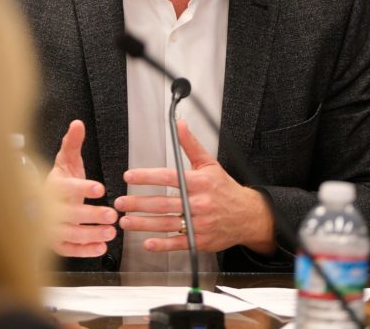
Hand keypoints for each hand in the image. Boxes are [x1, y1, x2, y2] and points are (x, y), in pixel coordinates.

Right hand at [45, 119, 117, 256]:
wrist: (40, 204)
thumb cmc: (60, 182)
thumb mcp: (67, 160)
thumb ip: (73, 143)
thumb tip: (78, 123)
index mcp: (54, 186)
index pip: (67, 188)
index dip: (83, 189)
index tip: (100, 189)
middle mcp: (50, 208)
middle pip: (69, 214)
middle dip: (92, 216)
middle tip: (112, 215)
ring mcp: (51, 227)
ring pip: (70, 234)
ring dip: (91, 234)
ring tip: (111, 232)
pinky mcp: (56, 243)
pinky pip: (69, 249)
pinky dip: (85, 251)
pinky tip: (101, 248)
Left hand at [114, 120, 275, 254]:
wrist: (247, 216)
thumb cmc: (225, 189)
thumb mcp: (210, 163)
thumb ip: (191, 144)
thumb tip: (179, 125)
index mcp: (200, 182)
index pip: (169, 177)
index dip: (147, 176)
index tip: (130, 176)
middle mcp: (199, 203)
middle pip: (164, 202)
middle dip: (139, 203)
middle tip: (121, 202)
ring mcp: (200, 223)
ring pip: (167, 223)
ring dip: (143, 224)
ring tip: (125, 221)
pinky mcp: (200, 240)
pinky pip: (178, 243)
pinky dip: (162, 245)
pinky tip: (148, 243)